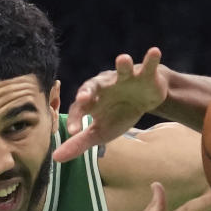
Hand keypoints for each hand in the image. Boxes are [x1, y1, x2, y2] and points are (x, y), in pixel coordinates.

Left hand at [54, 47, 168, 162]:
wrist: (145, 99)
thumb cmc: (117, 114)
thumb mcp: (100, 132)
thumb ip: (80, 143)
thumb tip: (56, 158)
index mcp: (92, 100)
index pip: (79, 108)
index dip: (75, 118)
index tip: (73, 131)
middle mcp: (105, 86)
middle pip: (94, 85)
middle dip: (89, 90)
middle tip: (83, 97)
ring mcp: (125, 78)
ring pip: (122, 70)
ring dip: (123, 65)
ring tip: (123, 59)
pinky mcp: (145, 75)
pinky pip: (148, 65)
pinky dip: (151, 59)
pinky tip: (154, 52)